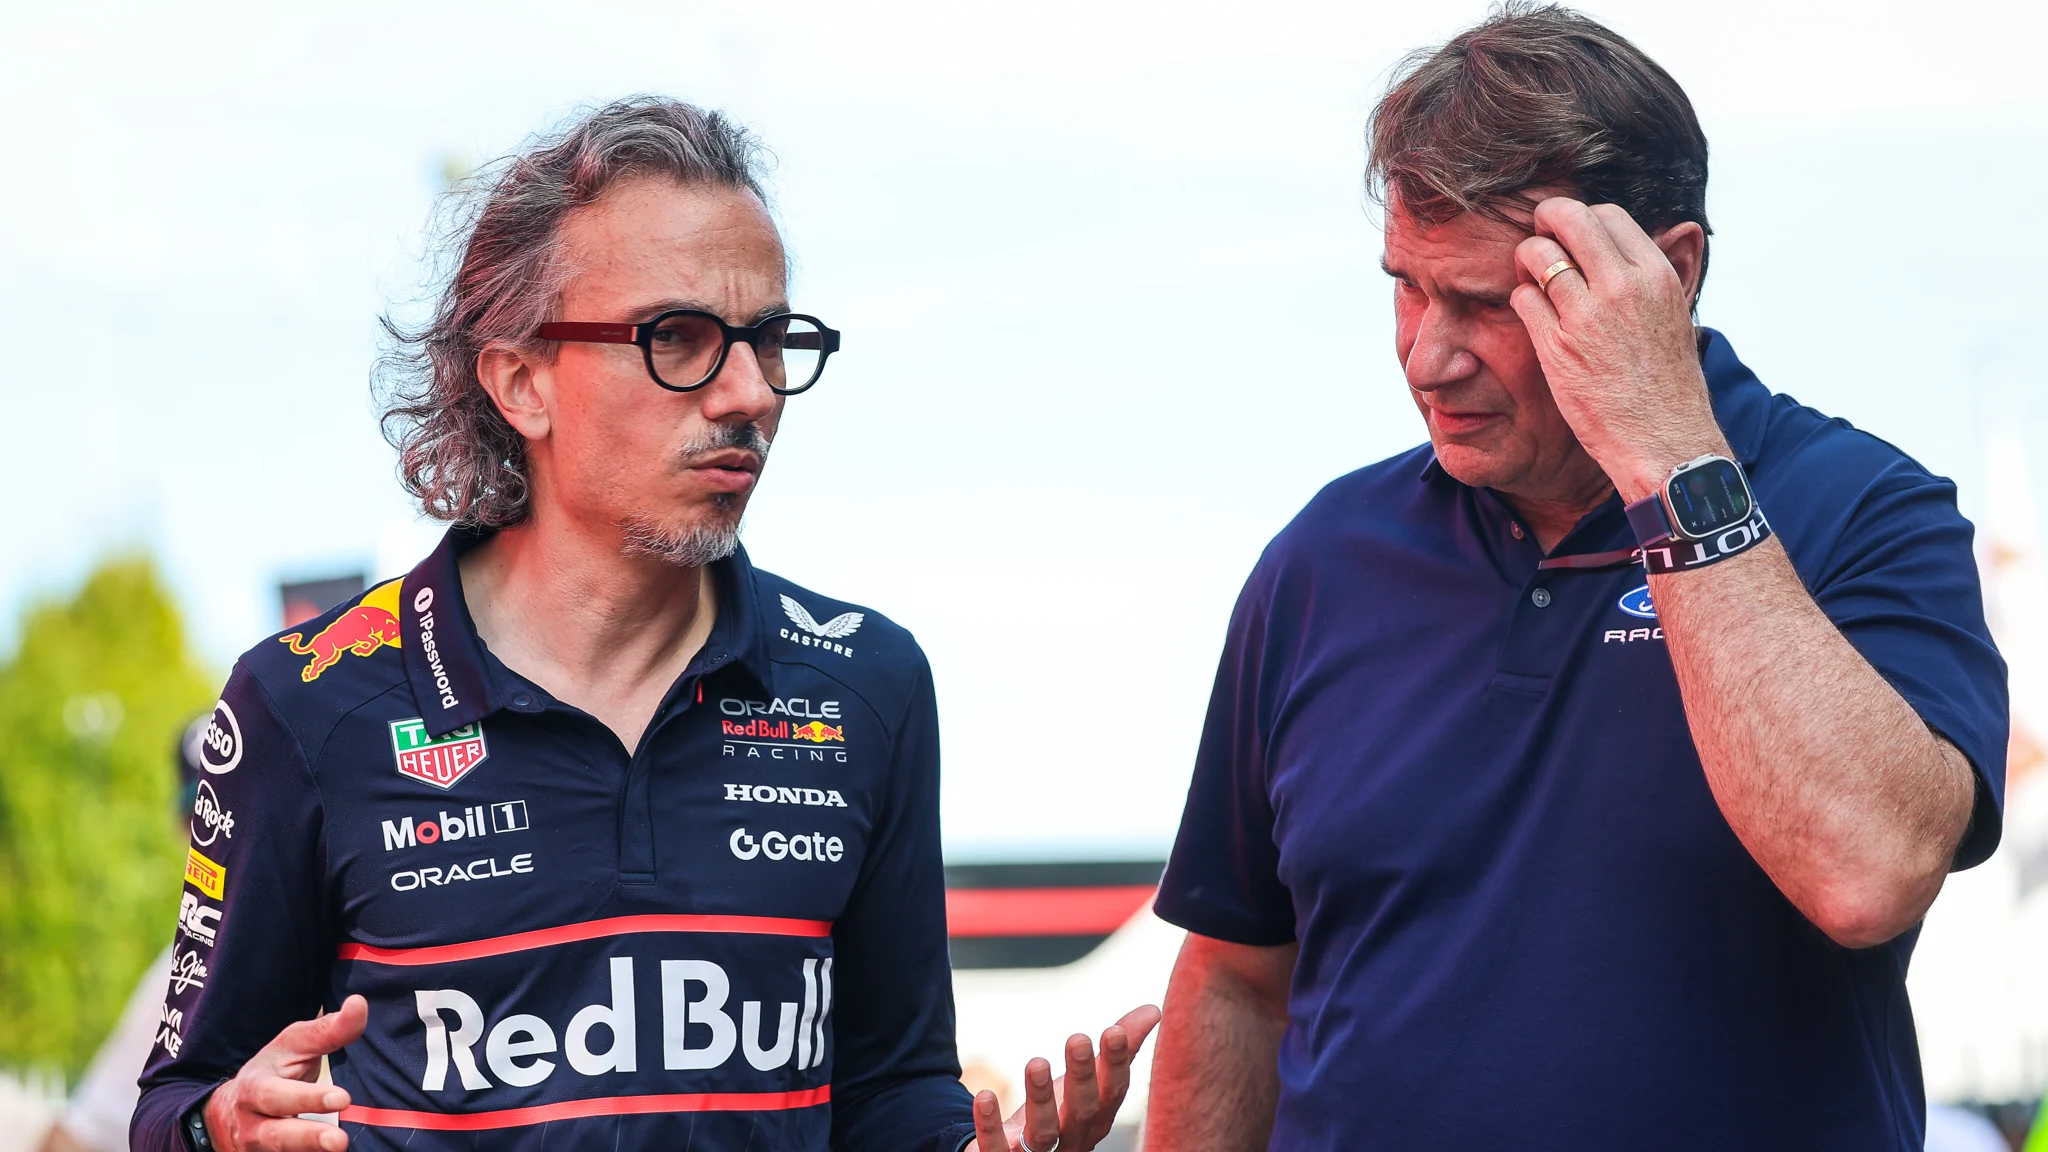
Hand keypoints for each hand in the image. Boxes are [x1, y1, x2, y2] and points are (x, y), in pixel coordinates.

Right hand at [203, 995, 366, 1151]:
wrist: (228, 1112)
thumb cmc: (274, 1072)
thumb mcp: (292, 1047)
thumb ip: (326, 1031)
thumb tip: (359, 1003)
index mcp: (255, 1089)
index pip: (278, 1095)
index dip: (309, 1099)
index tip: (343, 1098)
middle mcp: (251, 1125)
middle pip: (276, 1135)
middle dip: (307, 1137)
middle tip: (339, 1140)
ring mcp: (256, 1149)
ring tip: (339, 1147)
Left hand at [967, 1004, 1161, 1151]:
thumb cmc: (1063, 1112)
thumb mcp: (1090, 1079)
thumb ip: (1120, 1047)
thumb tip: (1153, 1010)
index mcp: (1097, 1116)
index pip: (1113, 1091)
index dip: (1116, 1063)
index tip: (1114, 1031)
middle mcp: (1074, 1137)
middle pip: (1082, 1110)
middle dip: (1081, 1076)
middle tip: (1077, 1038)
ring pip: (1044, 1132)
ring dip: (1040, 1099)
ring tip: (1035, 1062)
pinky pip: (997, 1149)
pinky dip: (990, 1126)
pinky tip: (984, 1096)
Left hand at [1508, 196, 1727, 501]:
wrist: (1665, 441)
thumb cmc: (1667, 386)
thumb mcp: (1673, 316)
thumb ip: (1648, 280)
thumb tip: (1633, 247)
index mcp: (1656, 276)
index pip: (1607, 215)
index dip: (1581, 220)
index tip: (1572, 239)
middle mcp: (1623, 287)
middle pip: (1568, 218)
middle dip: (1545, 222)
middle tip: (1539, 241)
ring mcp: (1587, 316)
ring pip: (1536, 253)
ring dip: (1525, 262)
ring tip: (1530, 280)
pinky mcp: (1557, 347)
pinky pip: (1521, 298)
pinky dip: (1520, 300)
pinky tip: (1531, 315)